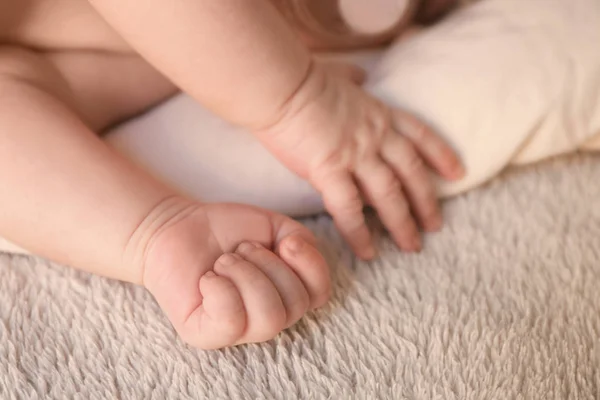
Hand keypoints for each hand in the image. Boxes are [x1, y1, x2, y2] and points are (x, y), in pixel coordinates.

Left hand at [141, 201, 329, 348]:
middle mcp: (267, 318)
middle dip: (268, 265)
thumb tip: (297, 252)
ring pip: (268, 318)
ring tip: (225, 261)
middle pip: (294, 306)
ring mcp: (237, 332)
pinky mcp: (206, 335)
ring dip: (246, 275)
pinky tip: (208, 278)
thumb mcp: (276, 227)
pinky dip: (220, 289)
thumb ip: (302, 240)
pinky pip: (230, 321)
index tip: (285, 241)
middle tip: (241, 250)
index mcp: (287, 295)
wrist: (178, 225)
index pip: (319, 294)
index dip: (309, 264)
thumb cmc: (227, 230)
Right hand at [254, 61, 463, 258]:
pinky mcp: (329, 169)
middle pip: (411, 172)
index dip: (441, 155)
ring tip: (413, 246)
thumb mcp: (340, 75)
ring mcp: (356, 154)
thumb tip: (360, 74)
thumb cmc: (304, 80)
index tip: (458, 173)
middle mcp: (375, 136)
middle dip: (427, 201)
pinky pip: (349, 209)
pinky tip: (368, 252)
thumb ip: (354, 79)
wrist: (281, 84)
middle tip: (436, 226)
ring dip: (404, 222)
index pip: (420, 135)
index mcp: (379, 113)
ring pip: (389, 194)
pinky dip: (360, 233)